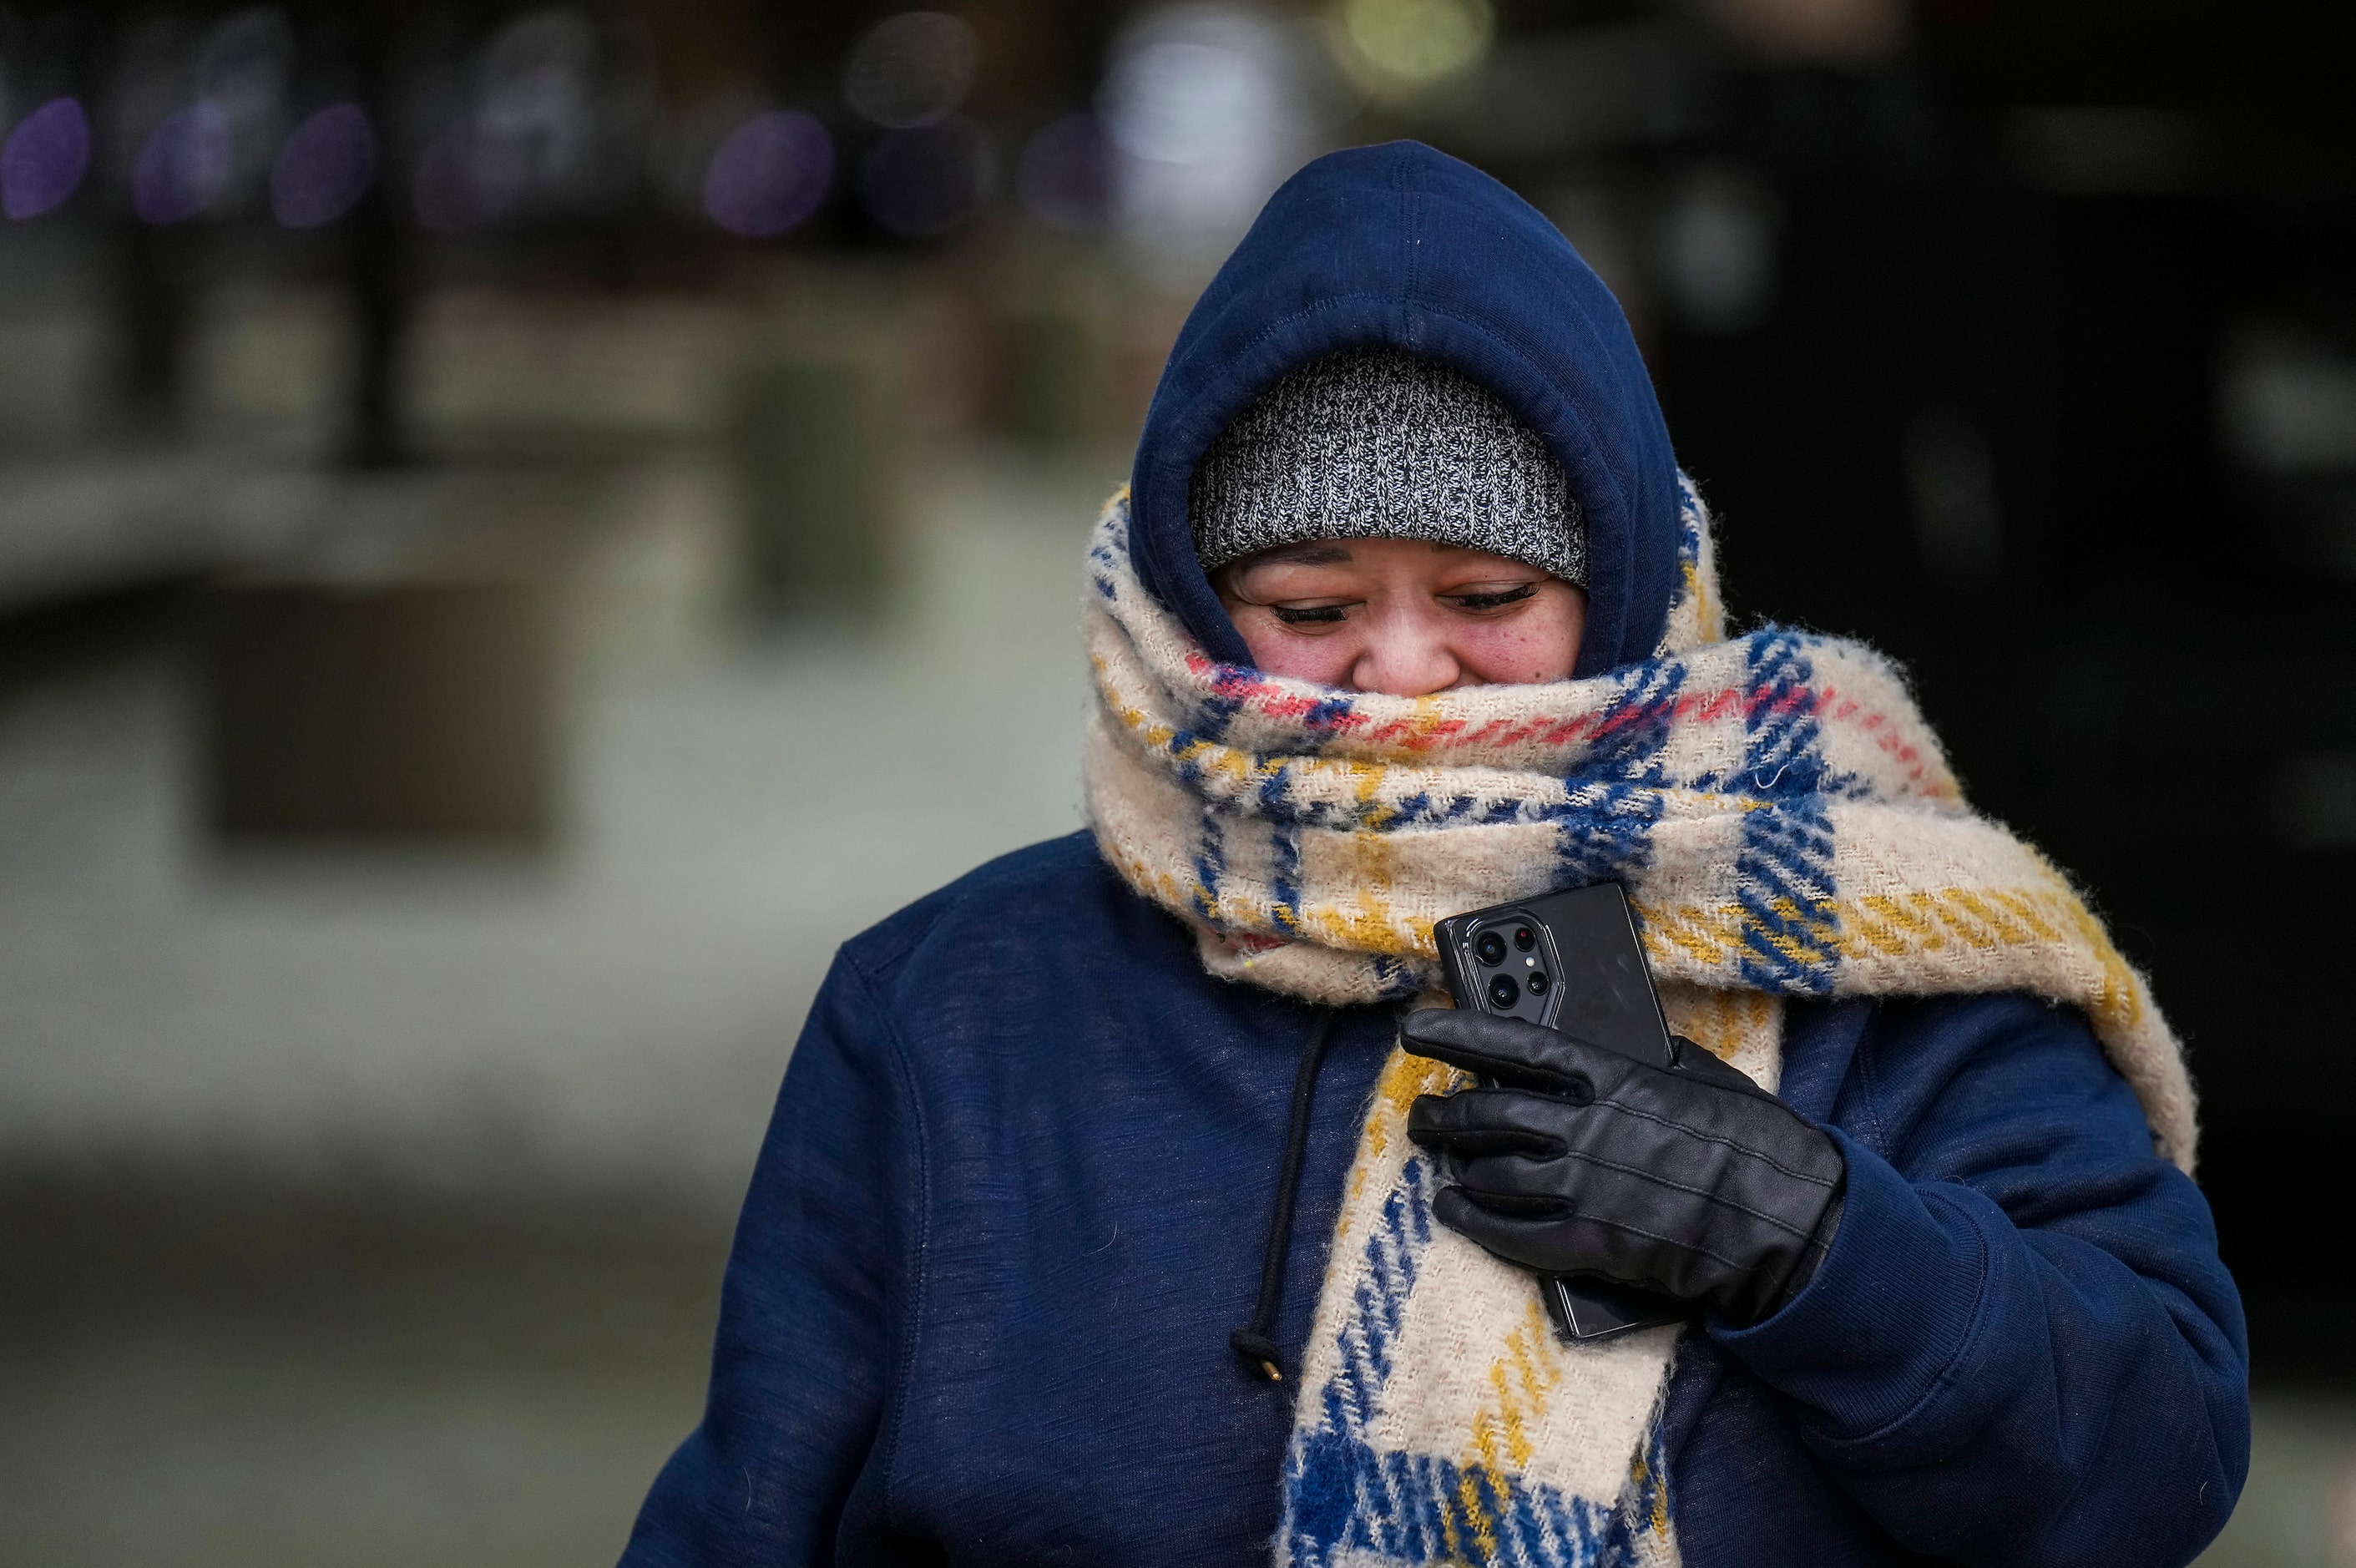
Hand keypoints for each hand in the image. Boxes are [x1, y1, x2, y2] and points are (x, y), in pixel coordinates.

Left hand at [1402, 1008, 1845, 1325]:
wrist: (1787, 1219)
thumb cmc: (1754, 1141)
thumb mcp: (1698, 1073)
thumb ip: (1644, 1059)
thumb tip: (1617, 1044)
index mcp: (1614, 1076)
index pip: (1513, 1046)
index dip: (1457, 1035)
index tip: (1417, 1030)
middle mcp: (1587, 1127)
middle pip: (1487, 1114)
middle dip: (1444, 1112)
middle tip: (1426, 1113)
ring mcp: (1583, 1187)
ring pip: (1489, 1172)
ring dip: (1452, 1162)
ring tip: (1437, 1156)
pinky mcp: (1588, 1243)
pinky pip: (1509, 1232)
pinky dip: (1470, 1219)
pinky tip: (1453, 1209)